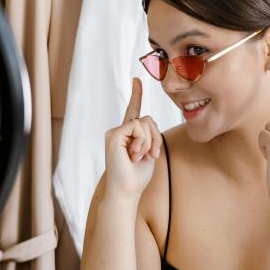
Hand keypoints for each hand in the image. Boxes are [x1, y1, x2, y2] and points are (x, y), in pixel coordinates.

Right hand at [104, 77, 161, 196]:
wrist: (127, 190)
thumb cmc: (138, 176)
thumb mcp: (149, 152)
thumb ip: (150, 135)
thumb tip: (148, 122)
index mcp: (128, 135)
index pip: (133, 111)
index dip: (136, 94)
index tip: (137, 79)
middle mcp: (120, 131)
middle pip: (148, 119)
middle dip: (156, 138)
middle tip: (149, 155)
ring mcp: (115, 133)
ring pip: (144, 122)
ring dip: (149, 142)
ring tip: (138, 156)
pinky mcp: (113, 135)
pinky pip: (137, 127)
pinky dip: (142, 142)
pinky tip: (133, 154)